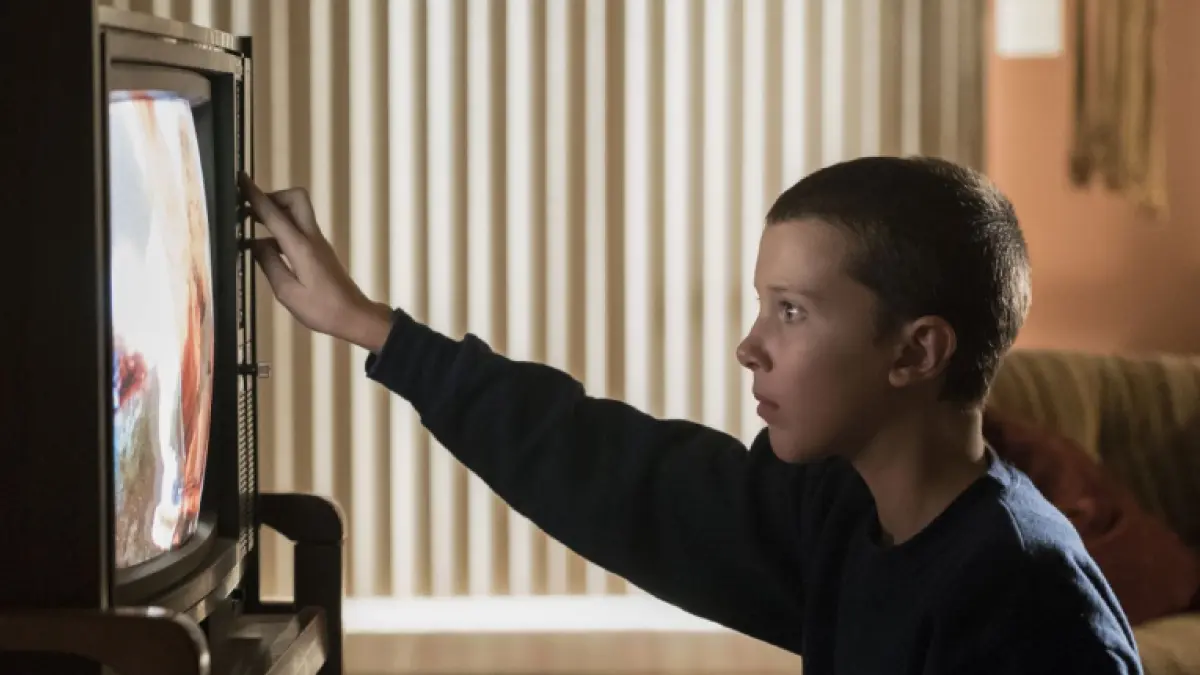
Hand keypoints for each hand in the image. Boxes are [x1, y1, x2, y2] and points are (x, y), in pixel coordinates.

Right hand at [239, 172, 392, 350]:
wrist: (354, 316)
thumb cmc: (321, 309)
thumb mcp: (287, 292)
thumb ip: (269, 264)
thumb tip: (255, 243)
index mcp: (301, 247)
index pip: (274, 214)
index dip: (256, 196)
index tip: (241, 179)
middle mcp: (311, 238)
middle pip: (296, 199)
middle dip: (272, 196)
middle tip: (250, 209)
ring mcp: (318, 242)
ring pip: (298, 211)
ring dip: (276, 211)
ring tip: (251, 223)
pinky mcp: (320, 250)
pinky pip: (299, 228)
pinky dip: (282, 228)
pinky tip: (267, 246)